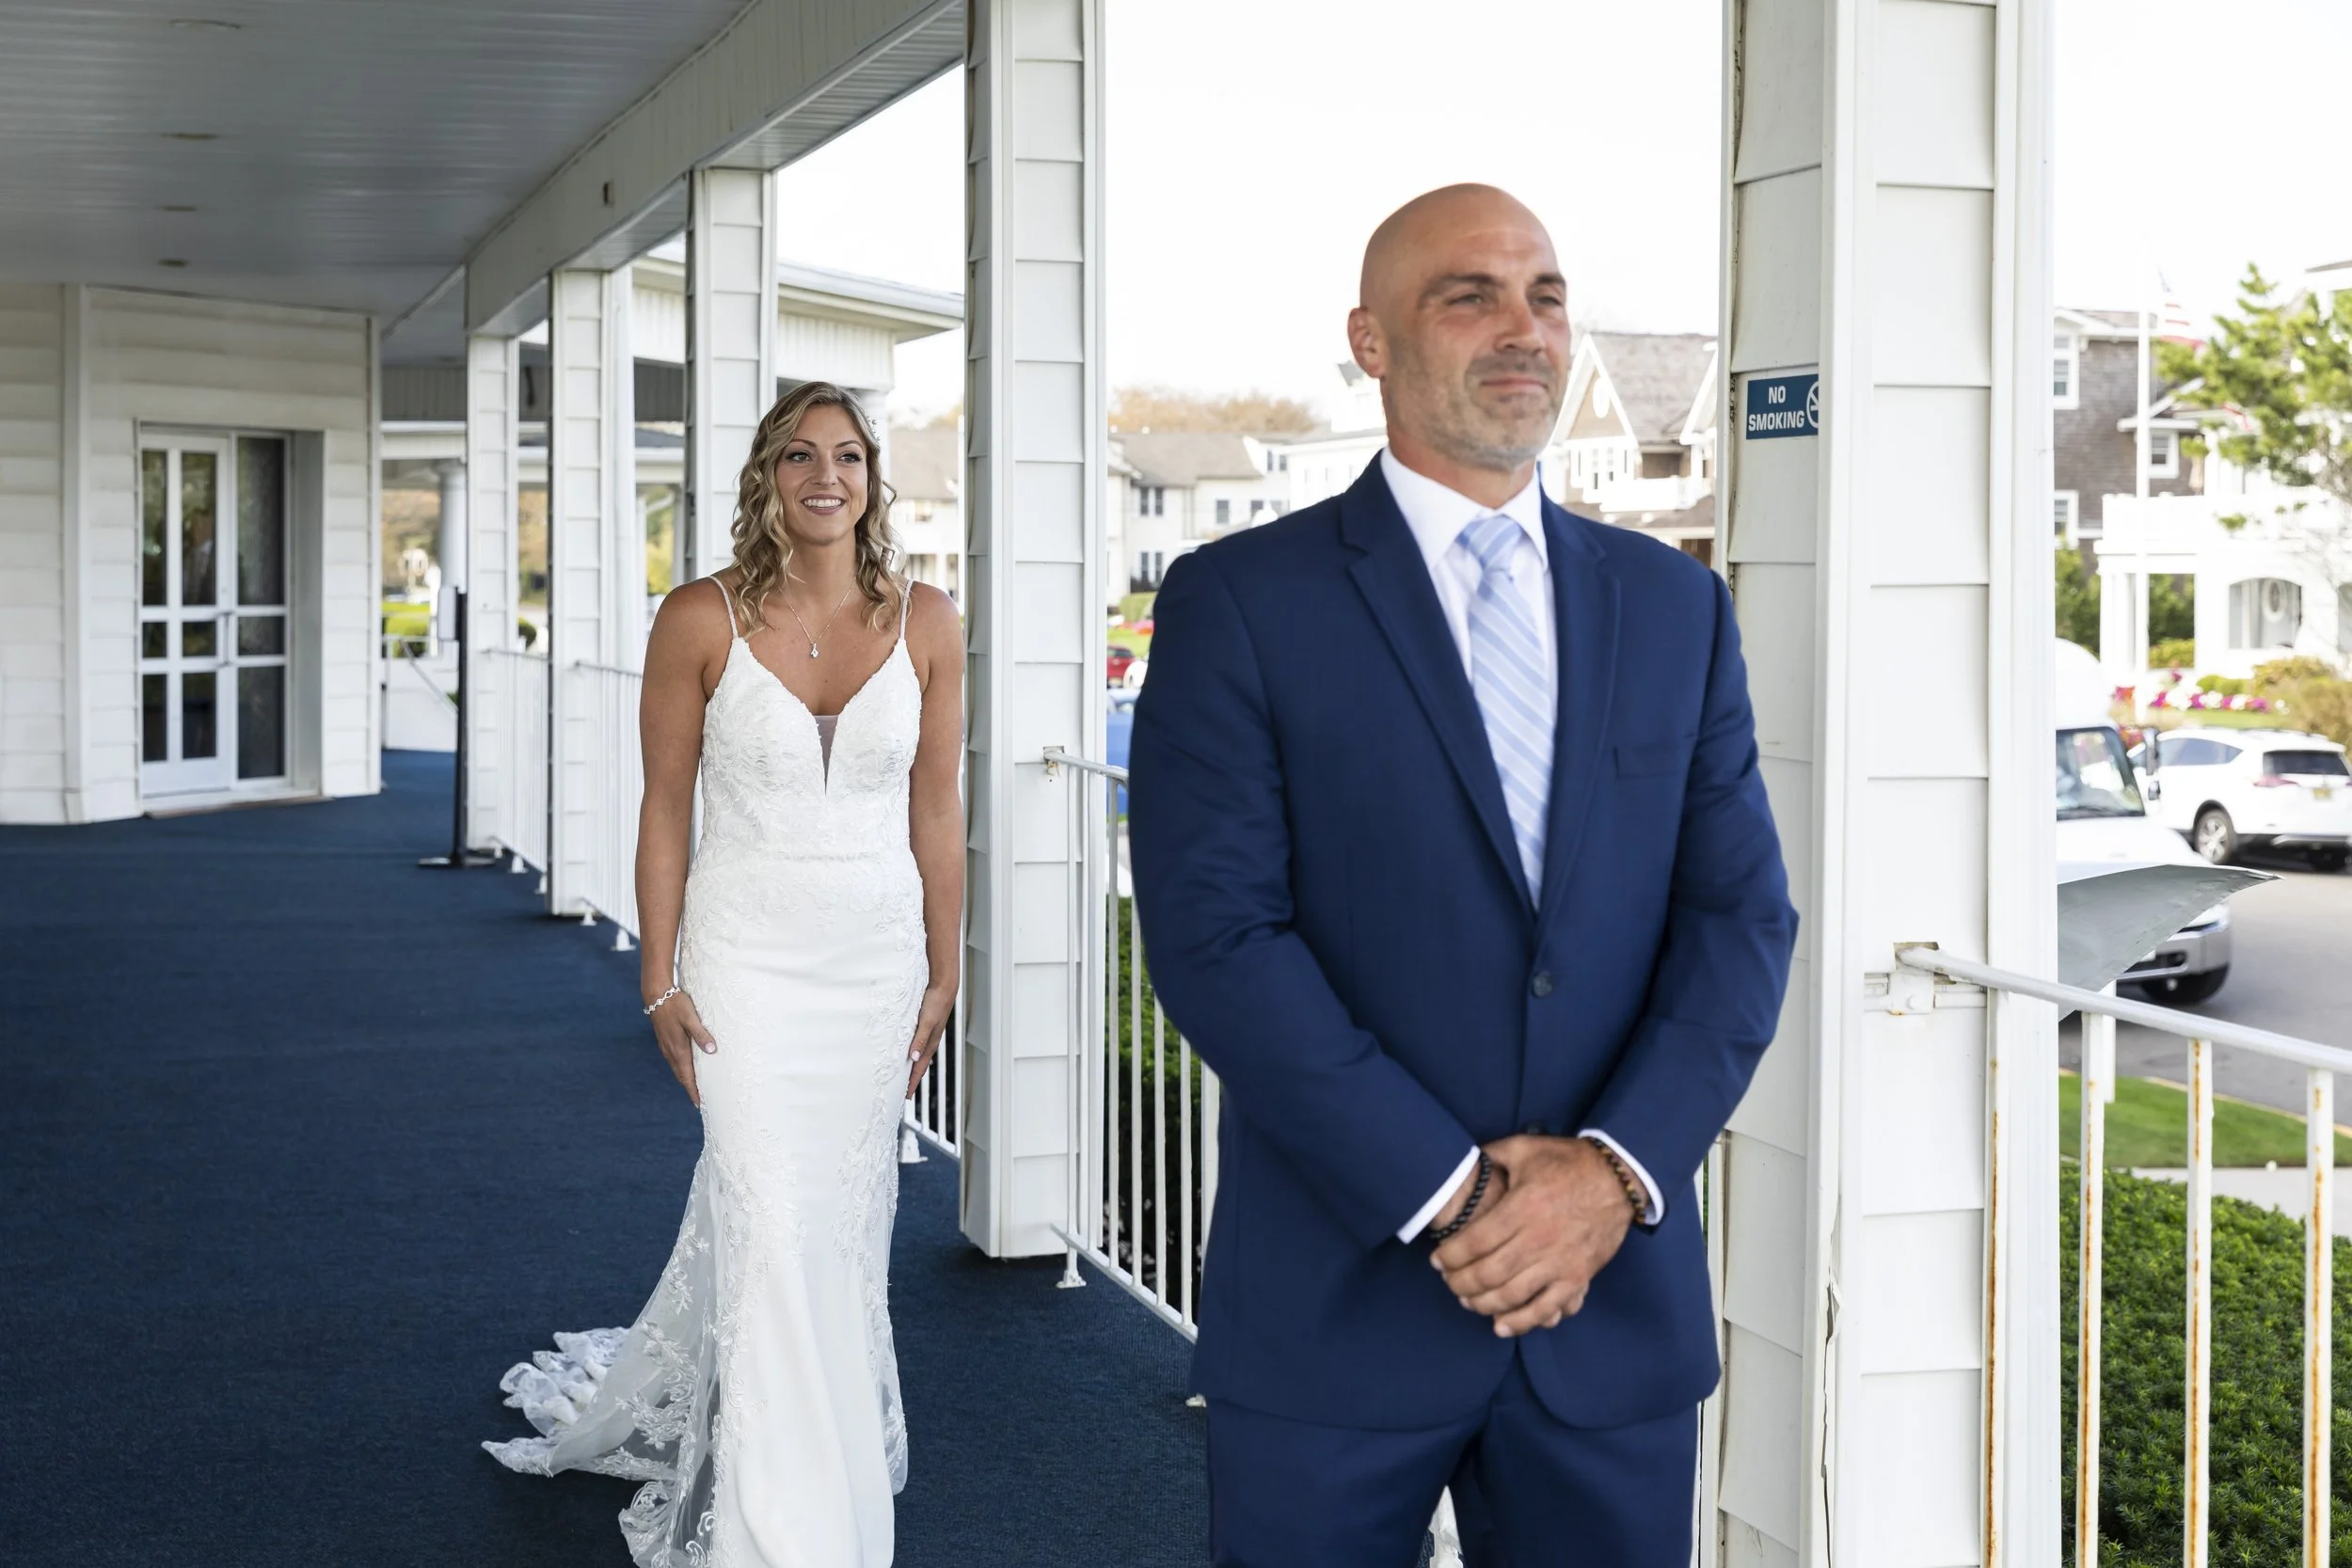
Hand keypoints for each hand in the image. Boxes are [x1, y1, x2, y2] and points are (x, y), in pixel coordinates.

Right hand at [647, 988, 716, 1107]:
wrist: (655, 994)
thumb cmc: (675, 1004)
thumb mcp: (691, 1018)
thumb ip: (701, 1034)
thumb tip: (711, 1050)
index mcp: (678, 1049)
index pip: (687, 1076)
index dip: (693, 1091)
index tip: (699, 1103)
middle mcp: (671, 1051)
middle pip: (682, 1076)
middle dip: (690, 1088)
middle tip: (700, 1100)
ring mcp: (666, 1046)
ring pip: (677, 1068)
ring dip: (685, 1079)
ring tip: (694, 1087)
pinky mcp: (664, 1041)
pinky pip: (673, 1061)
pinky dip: (681, 1069)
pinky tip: (686, 1067)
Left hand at [905, 981, 954, 1097]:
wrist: (944, 987)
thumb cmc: (936, 1003)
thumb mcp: (926, 1022)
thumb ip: (919, 1039)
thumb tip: (913, 1058)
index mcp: (930, 1043)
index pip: (919, 1068)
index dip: (912, 1083)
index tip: (905, 1096)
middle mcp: (930, 1041)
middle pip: (920, 1066)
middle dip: (912, 1080)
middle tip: (904, 1093)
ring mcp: (929, 1035)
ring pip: (919, 1057)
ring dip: (912, 1068)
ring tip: (905, 1077)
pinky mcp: (926, 1027)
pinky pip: (919, 1046)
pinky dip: (914, 1055)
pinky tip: (910, 1053)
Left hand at [1431, 1135, 1634, 1338]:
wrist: (1618, 1179)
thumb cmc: (1569, 1162)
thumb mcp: (1525, 1148)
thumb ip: (1491, 1155)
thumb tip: (1465, 1163)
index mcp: (1522, 1207)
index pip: (1474, 1242)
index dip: (1449, 1256)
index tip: (1436, 1261)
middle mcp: (1538, 1239)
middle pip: (1488, 1273)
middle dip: (1460, 1283)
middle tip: (1448, 1282)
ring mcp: (1559, 1262)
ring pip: (1511, 1295)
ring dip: (1483, 1303)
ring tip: (1468, 1301)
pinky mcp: (1577, 1277)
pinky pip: (1546, 1308)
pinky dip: (1521, 1321)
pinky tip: (1500, 1326)